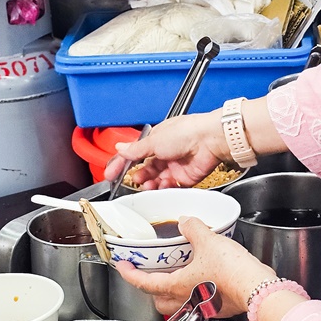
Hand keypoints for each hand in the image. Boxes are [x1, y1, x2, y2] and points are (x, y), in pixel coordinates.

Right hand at [104, 111, 227, 189]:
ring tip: (146, 185)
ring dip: (149, 184)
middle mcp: (166, 152)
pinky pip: (170, 187)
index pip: (134, 153)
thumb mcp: (154, 140)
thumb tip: (120, 148)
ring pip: (156, 179)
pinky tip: (159, 188)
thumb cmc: (186, 131)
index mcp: (157, 139)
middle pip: (145, 169)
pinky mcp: (185, 177)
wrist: (209, 140)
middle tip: (133, 180)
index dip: (121, 163)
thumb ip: (136, 149)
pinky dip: (162, 189)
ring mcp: (175, 165)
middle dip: (137, 176)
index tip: (110, 174)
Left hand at [115, 216, 275, 317]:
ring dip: (173, 292)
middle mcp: (187, 300)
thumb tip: (186, 221)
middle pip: (159, 301)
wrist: (257, 289)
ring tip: (177, 273)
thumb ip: (193, 229)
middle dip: (152, 288)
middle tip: (151, 272)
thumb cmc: (232, 272)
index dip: (130, 275)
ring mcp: (203, 307)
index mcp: (177, 286)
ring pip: (178, 304)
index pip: (144, 284)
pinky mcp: (218, 307)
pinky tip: (203, 277)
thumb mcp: (208, 241)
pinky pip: (199, 302)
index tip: (123, 267)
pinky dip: (195, 291)